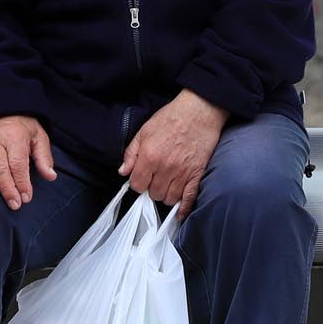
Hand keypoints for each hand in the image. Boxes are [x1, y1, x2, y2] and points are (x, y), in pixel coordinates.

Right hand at [0, 115, 57, 209]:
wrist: (0, 105)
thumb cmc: (21, 126)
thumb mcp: (38, 136)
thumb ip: (43, 157)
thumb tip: (51, 176)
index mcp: (15, 136)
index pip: (18, 163)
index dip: (22, 182)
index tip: (26, 198)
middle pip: (0, 166)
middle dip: (7, 188)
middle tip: (14, 204)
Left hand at [120, 89, 226, 217]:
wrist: (199, 111)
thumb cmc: (172, 117)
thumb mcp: (144, 131)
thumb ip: (131, 153)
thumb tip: (123, 171)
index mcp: (149, 156)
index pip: (137, 185)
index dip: (138, 183)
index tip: (142, 178)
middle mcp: (165, 167)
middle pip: (153, 194)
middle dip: (152, 188)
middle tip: (156, 178)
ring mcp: (182, 172)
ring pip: (169, 199)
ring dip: (166, 195)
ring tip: (167, 184)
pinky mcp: (197, 174)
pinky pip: (189, 198)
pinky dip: (183, 208)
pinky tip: (179, 212)